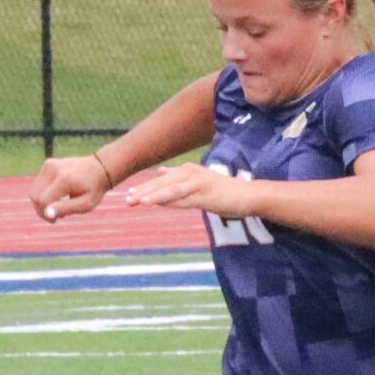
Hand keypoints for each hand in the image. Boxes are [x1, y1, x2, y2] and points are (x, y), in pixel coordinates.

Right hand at [29, 154, 111, 222]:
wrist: (99, 169)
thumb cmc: (93, 190)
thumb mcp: (85, 204)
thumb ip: (66, 209)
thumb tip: (47, 213)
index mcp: (64, 179)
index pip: (42, 200)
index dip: (45, 214)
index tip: (56, 220)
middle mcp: (53, 169)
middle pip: (34, 196)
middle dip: (41, 210)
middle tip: (57, 216)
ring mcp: (49, 165)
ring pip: (33, 191)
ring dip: (41, 203)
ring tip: (57, 207)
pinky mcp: (47, 164)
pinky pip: (37, 185)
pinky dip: (43, 194)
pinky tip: (56, 198)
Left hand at [125, 163, 252, 218]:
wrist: (247, 195)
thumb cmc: (223, 192)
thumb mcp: (199, 184)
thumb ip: (180, 180)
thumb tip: (160, 174)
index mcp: (188, 171)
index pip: (162, 180)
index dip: (145, 187)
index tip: (130, 195)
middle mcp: (191, 173)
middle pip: (162, 183)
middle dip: (143, 191)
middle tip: (126, 200)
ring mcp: (198, 182)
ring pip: (169, 189)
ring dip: (152, 195)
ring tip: (136, 201)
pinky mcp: (205, 193)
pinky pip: (182, 197)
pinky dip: (168, 199)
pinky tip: (155, 203)